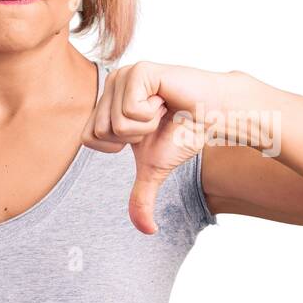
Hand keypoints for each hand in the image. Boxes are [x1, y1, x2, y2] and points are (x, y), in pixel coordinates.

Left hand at [80, 61, 239, 233]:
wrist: (213, 114)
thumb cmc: (183, 133)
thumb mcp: (155, 168)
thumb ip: (141, 196)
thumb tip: (146, 231)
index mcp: (107, 103)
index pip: (88, 139)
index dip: (118, 146)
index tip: (145, 132)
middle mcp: (111, 84)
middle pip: (101, 131)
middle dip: (134, 137)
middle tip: (156, 121)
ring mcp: (124, 75)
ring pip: (116, 123)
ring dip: (146, 126)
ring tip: (162, 110)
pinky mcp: (140, 71)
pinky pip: (130, 110)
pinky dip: (152, 115)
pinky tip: (165, 101)